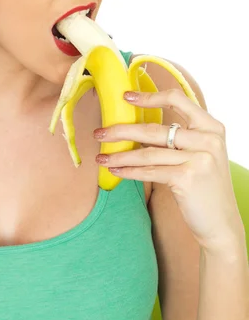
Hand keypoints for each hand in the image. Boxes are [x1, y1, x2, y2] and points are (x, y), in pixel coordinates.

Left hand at [93, 89, 244, 253]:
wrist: (221, 223)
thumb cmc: (204, 186)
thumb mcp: (200, 154)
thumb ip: (180, 138)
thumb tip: (137, 126)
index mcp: (211, 127)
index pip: (178, 99)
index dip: (150, 97)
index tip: (126, 97)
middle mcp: (208, 139)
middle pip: (154, 129)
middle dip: (121, 131)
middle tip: (99, 133)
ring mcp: (199, 158)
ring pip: (147, 153)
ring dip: (119, 155)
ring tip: (101, 157)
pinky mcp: (187, 177)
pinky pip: (149, 171)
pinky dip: (128, 171)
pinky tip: (114, 171)